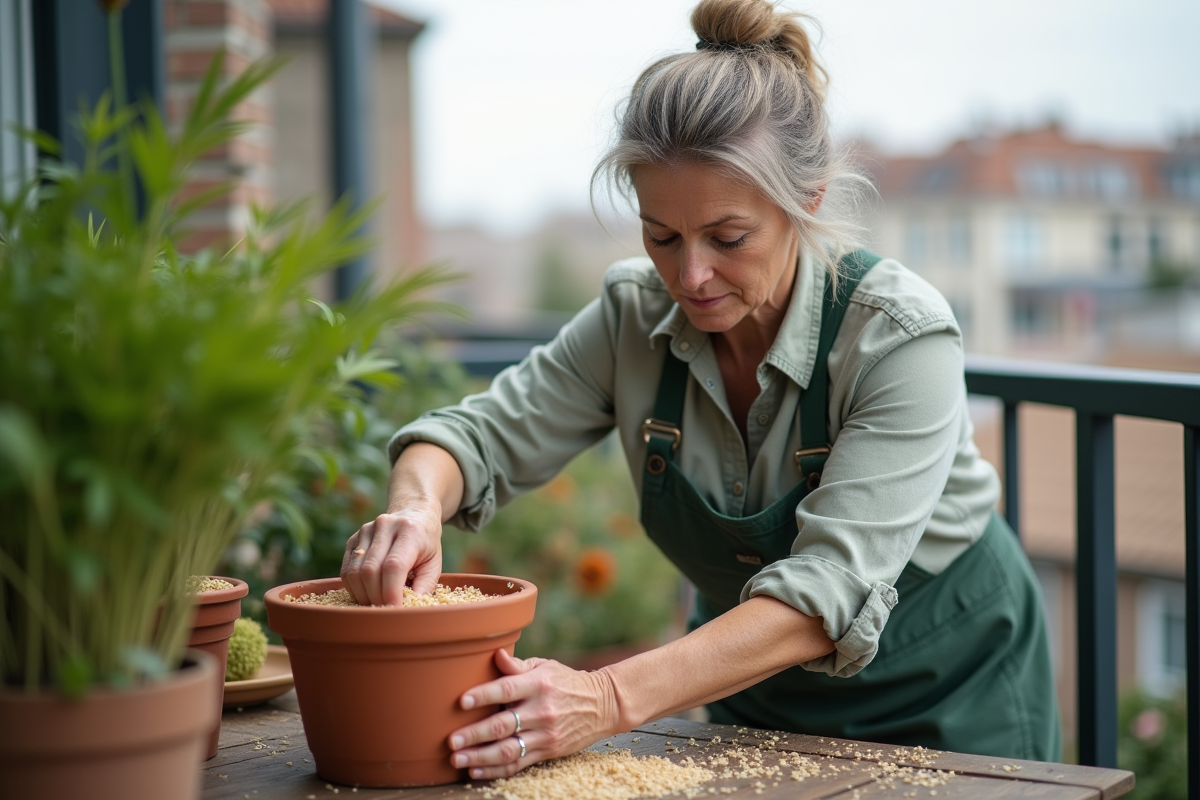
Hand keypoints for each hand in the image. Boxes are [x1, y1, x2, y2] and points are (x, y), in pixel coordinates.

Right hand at [340, 503, 442, 605]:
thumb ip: (424, 586)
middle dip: (376, 597)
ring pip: (354, 572)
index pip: (393, 566)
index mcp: (409, 531)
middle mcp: (385, 526)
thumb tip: (409, 610)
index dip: (391, 592)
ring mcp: (365, 531)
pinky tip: (368, 592)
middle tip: (386, 610)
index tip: (395, 610)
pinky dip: (354, 588)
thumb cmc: (426, 544)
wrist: (413, 514)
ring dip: (363, 595)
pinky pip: (346, 570)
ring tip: (377, 602)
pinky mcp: (353, 539)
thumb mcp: (434, 563)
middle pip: (370, 571)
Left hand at [447, 649, 620, 779]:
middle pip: (503, 725)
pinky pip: (518, 764)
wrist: (602, 704)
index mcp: (538, 684)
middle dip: (474, 734)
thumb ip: (517, 666)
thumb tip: (495, 654)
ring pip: (508, 749)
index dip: (483, 695)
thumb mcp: (545, 667)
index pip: (507, 689)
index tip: (461, 701)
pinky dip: (495, 770)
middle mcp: (541, 710)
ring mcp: (545, 733)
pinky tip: (476, 771)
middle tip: (451, 740)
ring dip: (480, 757)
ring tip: (458, 760)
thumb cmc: (565, 682)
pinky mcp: (547, 750)